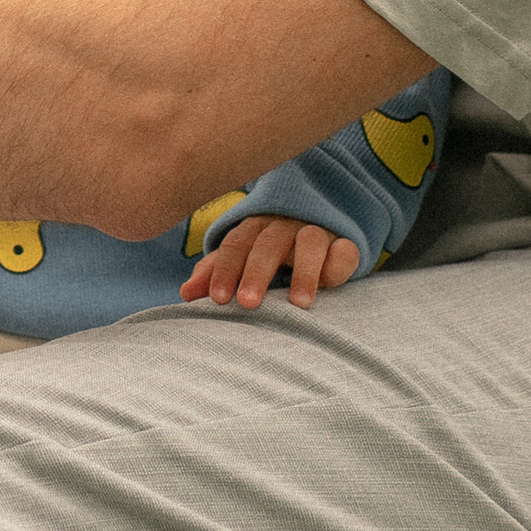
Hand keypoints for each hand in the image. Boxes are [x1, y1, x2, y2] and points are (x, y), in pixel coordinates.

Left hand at [181, 213, 360, 309]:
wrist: (317, 228)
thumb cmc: (271, 252)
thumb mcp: (243, 259)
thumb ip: (216, 273)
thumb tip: (185, 294)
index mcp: (254, 229)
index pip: (235, 245)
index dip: (225, 270)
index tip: (217, 299)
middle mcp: (283, 226)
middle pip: (267, 244)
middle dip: (256, 273)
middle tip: (247, 303)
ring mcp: (316, 232)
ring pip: (309, 242)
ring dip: (303, 272)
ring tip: (298, 304)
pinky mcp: (345, 244)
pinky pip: (344, 249)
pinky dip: (338, 263)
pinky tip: (333, 283)